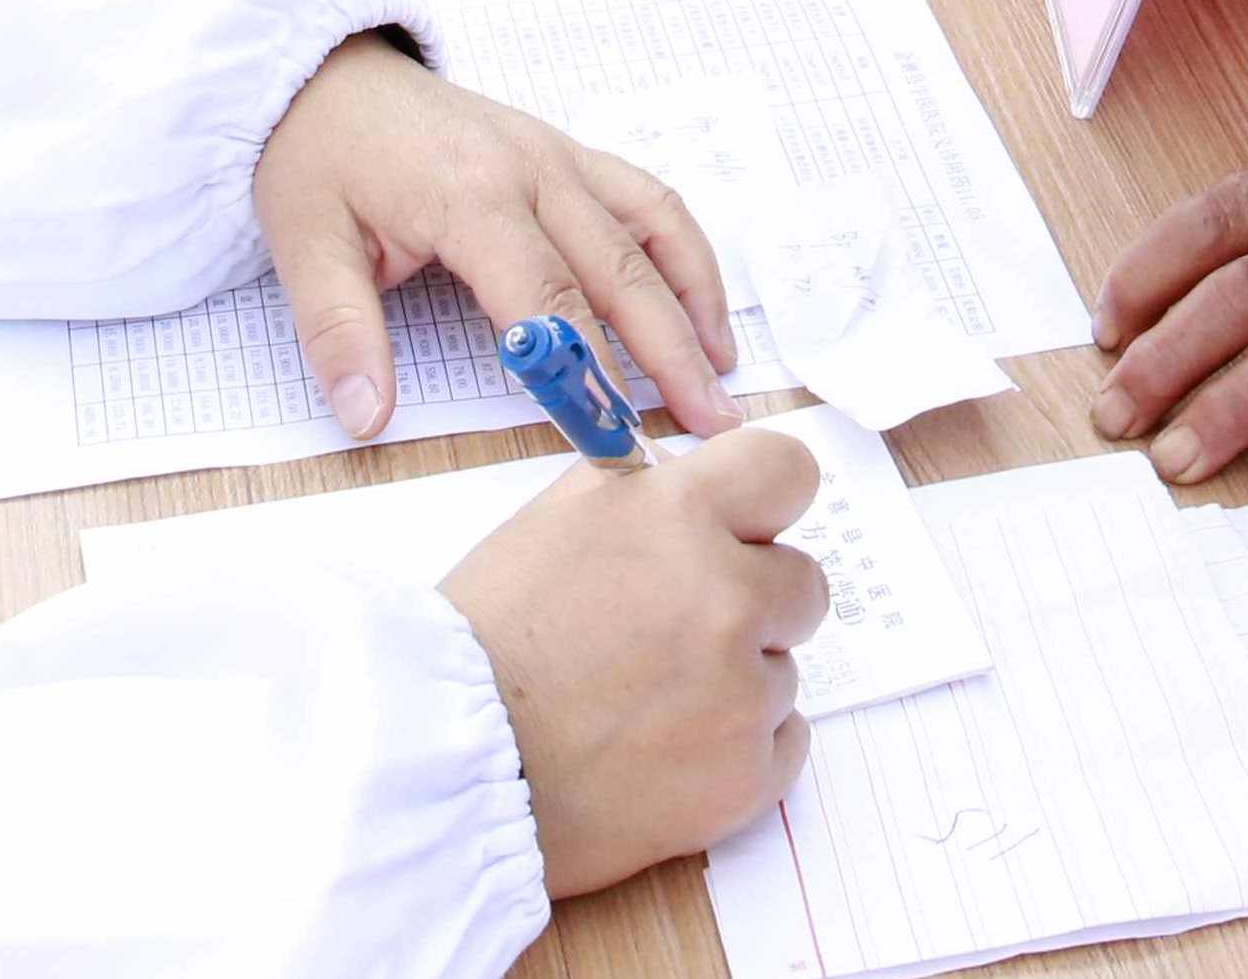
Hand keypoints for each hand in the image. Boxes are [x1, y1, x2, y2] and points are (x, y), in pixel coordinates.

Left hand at [254, 32, 737, 442]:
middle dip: (670, 353)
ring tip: (721, 370)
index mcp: (471, 195)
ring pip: (652, 229)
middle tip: (709, 423)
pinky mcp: (566, 151)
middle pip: (620, 271)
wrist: (323, 70)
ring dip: (695, 300)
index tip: (614, 438)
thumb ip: (339, 334)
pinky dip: (683, 250)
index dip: (585, 375)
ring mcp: (558, 154)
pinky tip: (698, 302)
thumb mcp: (303, 245)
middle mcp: (532, 170)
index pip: (546, 301)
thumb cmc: (317, 156)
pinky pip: (646, 197)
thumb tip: (365, 418)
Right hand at [447, 430, 825, 899]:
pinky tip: (669, 752)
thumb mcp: (554, 524)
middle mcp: (724, 596)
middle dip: (754, 603)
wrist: (444, 763)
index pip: (787, 471)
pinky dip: (738, 750)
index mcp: (678, 517)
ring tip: (646, 704)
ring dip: (736, 682)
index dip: (767, 503)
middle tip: (680, 633)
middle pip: (802, 582)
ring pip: (783, 670)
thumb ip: (640, 494)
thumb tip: (694, 478)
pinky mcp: (745, 776)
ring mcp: (741, 692)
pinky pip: (783, 743)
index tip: (748, 529)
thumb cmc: (487, 640)